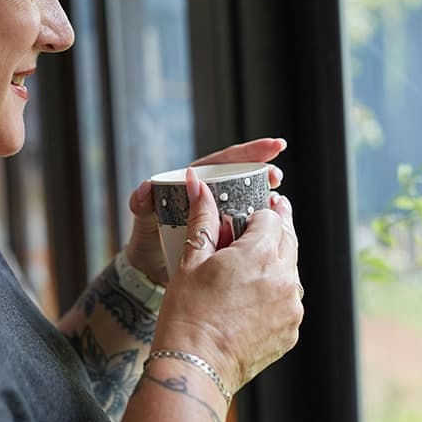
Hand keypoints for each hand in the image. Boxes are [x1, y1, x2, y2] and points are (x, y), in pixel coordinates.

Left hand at [124, 138, 286, 284]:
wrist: (151, 273)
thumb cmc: (147, 241)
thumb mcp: (144, 221)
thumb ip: (141, 204)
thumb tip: (145, 189)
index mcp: (195, 183)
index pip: (225, 161)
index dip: (249, 152)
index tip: (273, 148)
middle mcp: (212, 195)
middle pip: (243, 177)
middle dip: (264, 171)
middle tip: (277, 177)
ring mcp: (222, 215)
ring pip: (249, 201)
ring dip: (267, 198)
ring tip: (280, 201)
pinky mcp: (228, 235)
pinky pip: (248, 225)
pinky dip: (262, 225)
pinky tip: (277, 227)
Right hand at [151, 168, 302, 392]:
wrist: (195, 365)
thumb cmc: (187, 311)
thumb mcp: (191, 259)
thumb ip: (203, 219)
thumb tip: (198, 184)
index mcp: (261, 253)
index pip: (272, 217)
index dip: (259, 213)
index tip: (249, 215)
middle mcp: (285, 277)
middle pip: (288, 240)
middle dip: (273, 232)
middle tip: (256, 230)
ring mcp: (291, 307)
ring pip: (290, 272)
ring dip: (274, 265)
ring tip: (247, 271)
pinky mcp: (291, 330)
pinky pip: (287, 301)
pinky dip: (274, 296)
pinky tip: (249, 301)